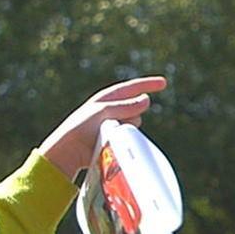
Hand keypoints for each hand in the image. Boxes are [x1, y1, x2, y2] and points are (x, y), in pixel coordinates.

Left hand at [41, 76, 169, 177]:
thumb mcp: (103, 111)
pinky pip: (129, 135)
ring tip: (108, 133)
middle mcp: (111, 109)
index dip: (148, 84)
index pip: (131, 88)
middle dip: (132, 113)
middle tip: (114, 121)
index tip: (164, 83)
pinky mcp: (114, 139)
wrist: (70, 150)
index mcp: (106, 99)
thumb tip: (147, 99)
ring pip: (134, 123)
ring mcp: (113, 124)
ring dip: (127, 127)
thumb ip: (126, 105)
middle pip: (136, 108)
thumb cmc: (81, 128)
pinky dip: (125, 137)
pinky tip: (113, 141)